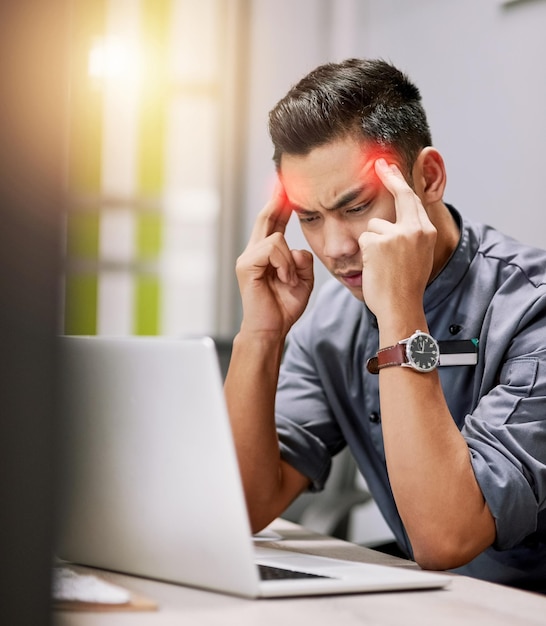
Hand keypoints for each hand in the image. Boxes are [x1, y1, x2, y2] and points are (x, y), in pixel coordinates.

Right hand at [236, 180, 313, 336]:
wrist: (271, 330)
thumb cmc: (284, 308)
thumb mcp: (302, 280)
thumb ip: (302, 261)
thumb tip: (299, 249)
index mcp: (266, 255)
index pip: (273, 224)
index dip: (281, 206)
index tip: (287, 189)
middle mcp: (253, 252)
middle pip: (265, 218)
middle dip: (276, 201)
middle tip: (284, 183)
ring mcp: (247, 257)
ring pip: (276, 237)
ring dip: (290, 261)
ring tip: (289, 281)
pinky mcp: (246, 264)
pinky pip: (273, 249)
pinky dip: (284, 265)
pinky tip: (284, 280)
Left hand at [358, 159, 436, 321]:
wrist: (401, 307)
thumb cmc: (405, 287)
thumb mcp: (417, 256)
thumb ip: (411, 235)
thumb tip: (397, 220)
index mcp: (426, 232)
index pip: (412, 200)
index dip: (400, 182)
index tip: (391, 168)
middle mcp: (415, 229)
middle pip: (399, 196)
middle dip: (389, 177)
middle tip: (379, 163)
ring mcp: (397, 234)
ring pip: (374, 225)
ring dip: (372, 242)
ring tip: (382, 264)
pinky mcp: (379, 241)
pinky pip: (364, 238)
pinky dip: (365, 252)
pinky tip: (375, 266)